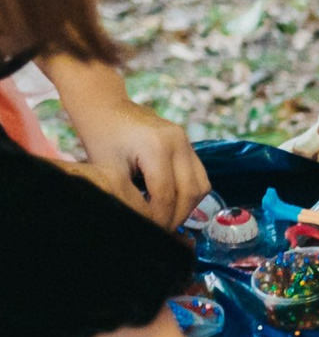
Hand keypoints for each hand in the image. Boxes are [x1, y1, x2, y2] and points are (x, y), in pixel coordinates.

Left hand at [69, 98, 206, 231]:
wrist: (105, 104)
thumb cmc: (99, 135)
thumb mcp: (108, 169)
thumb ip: (129, 197)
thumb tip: (145, 226)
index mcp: (156, 147)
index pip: (166, 194)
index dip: (160, 218)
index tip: (151, 232)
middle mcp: (179, 142)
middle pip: (190, 192)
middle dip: (178, 216)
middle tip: (162, 231)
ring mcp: (187, 141)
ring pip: (201, 186)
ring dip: (188, 206)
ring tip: (169, 217)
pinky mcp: (189, 144)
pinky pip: (199, 176)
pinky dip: (189, 193)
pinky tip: (173, 201)